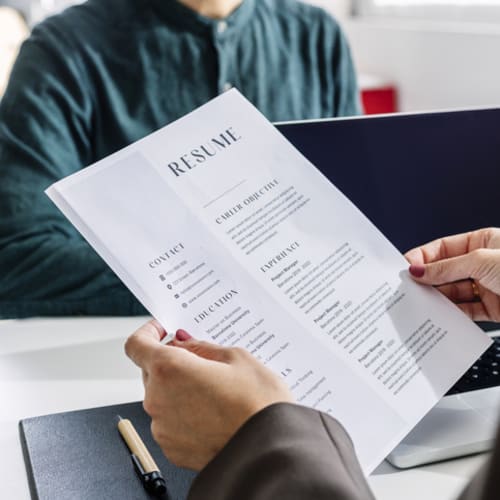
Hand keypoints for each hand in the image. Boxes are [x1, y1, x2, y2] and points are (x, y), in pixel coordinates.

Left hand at [125, 321, 292, 469]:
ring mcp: (162, 427)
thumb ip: (202, 347)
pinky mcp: (172, 449)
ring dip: (179, 389)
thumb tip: (184, 342)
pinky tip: (213, 413)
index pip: (137, 344)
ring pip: (162, 397)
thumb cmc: (258, 403)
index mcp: (169, 368)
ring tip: (215, 392)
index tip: (162, 330)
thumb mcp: (236, 358)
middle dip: (172, 362)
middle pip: (151, 370)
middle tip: (203, 362)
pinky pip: (170, 422)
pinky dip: (185, 414)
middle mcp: (157, 398)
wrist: (270, 451)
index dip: (148, 333)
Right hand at [405, 227, 499, 320]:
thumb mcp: (481, 261)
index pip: (443, 247)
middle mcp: (483, 263)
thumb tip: (420, 270)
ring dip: (438, 298)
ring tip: (424, 302)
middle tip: (410, 286)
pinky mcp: (493, 308)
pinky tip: (442, 314)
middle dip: (428, 280)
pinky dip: (453, 313)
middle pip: (445, 271)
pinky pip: (466, 310)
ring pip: (453, 292)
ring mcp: (488, 286)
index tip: (406, 267)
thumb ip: (447, 268)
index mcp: (483, 242)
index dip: (423, 257)